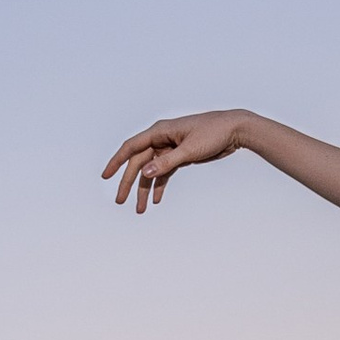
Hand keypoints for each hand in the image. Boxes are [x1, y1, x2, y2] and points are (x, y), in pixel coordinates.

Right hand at [101, 110, 242, 210]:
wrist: (234, 130)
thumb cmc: (213, 133)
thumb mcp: (190, 150)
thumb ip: (167, 162)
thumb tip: (145, 173)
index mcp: (159, 131)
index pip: (131, 147)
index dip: (116, 162)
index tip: (105, 176)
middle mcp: (161, 139)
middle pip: (139, 163)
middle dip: (129, 183)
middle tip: (120, 201)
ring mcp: (170, 148)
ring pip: (152, 171)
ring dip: (145, 189)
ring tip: (140, 209)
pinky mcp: (180, 156)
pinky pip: (165, 172)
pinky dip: (160, 186)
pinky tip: (157, 200)